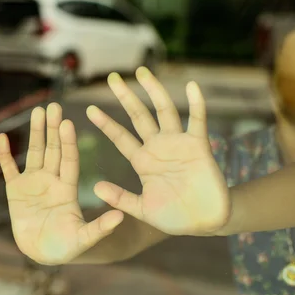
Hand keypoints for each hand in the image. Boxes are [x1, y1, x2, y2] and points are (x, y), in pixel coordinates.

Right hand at [0, 103, 123, 264]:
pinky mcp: (15, 191)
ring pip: (34, 153)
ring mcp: (33, 184)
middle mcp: (52, 181)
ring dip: (35, 133)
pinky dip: (4, 155)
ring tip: (37, 111)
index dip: (68, 142)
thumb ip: (100, 228)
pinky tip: (3, 137)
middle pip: (53, 150)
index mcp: (68, 188)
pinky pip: (9, 169)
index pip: (69, 160)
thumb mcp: (84, 238)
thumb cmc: (66, 248)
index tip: (68, 123)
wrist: (43, 254)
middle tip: (54, 107)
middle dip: (53, 129)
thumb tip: (121, 217)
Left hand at [86, 67, 229, 235]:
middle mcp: (158, 147)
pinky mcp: (199, 146)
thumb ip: (121, 198)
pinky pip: (197, 120)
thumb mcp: (142, 209)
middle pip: (139, 116)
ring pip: (164, 111)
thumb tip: (95, 187)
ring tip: (142, 72)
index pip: (120, 138)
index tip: (89, 109)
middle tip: (111, 77)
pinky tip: (192, 86)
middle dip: (125, 97)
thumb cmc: (174, 217)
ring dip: (154, 91)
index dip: (106, 124)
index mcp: (143, 162)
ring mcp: (178, 144)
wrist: (205, 222)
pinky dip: (196, 103)